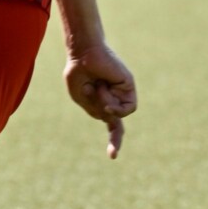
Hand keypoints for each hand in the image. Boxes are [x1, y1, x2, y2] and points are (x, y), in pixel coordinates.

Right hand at [64, 43, 136, 159]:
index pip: (113, 125)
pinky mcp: (129, 87)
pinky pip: (125, 108)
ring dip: (103, 103)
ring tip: (96, 86)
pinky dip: (112, 102)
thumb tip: (112, 114)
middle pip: (113, 122)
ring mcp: (122, 94)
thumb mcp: (80, 96)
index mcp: (103, 103)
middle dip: (106, 122)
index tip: (113, 157)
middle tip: (102, 116)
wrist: (82, 52)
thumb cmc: (78, 71)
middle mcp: (115, 100)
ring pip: (117, 114)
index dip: (114, 140)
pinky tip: (104, 88)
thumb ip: (95, 109)